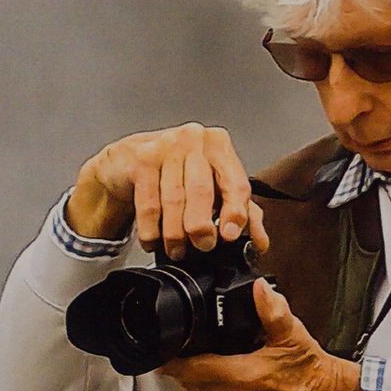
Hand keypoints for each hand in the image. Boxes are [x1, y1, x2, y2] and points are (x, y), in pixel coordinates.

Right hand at [68, 123, 269, 258]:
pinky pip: (148, 202)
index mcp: (219, 146)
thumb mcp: (214, 189)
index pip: (234, 182)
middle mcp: (195, 140)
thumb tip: (258, 242)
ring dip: (175, 232)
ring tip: (177, 249)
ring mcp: (166, 146)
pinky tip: (154, 240)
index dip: (235, 212)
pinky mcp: (141, 158)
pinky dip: (151, 228)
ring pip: (174, 199)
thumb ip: (241, 213)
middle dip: (201, 225)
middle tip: (202, 245)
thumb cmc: (178, 173)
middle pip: (202, 190)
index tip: (230, 235)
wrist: (131, 160)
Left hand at [163, 283, 361, 390]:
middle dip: (192, 367)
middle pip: (190, 382)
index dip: (173, 359)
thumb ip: (272, 310)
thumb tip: (259, 289)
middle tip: (205, 354)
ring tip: (220, 372)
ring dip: (201, 385)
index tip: (166, 351)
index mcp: (242, 377)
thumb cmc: (309, 372)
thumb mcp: (292, 335)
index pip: (189, 368)